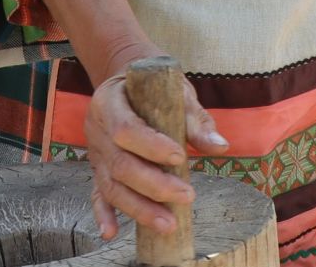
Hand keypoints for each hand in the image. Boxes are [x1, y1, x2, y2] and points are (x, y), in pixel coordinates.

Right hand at [86, 72, 230, 240]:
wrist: (128, 83)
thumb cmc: (154, 88)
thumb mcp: (175, 93)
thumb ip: (196, 121)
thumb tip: (220, 148)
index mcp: (110, 102)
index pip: (125, 128)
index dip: (151, 146)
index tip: (180, 156)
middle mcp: (97, 128)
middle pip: (120, 164)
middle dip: (153, 185)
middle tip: (186, 196)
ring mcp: (95, 152)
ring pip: (111, 185)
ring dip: (138, 208)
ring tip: (167, 224)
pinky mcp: (98, 169)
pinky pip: (97, 193)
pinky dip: (103, 214)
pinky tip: (111, 232)